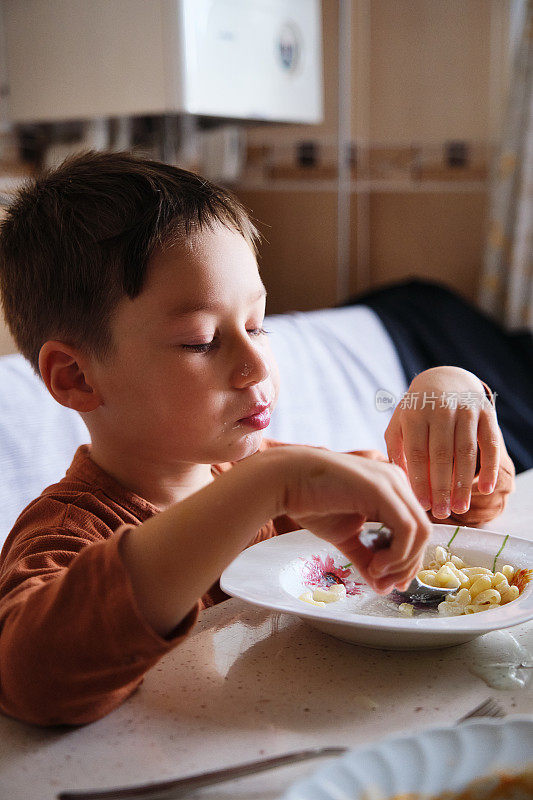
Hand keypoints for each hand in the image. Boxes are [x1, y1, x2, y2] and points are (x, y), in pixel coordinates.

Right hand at [282, 448, 431, 594]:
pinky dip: (396, 554)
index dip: (408, 561)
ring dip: (401, 562)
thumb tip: (382, 587)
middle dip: (407, 566)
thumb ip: (367, 557)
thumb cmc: (311, 502)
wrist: (285, 481)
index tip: (390, 583)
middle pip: (423, 532)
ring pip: (420, 531)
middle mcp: (397, 480)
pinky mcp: (381, 489)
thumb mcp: (346, 536)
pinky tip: (375, 566)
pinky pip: (406, 528)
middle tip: (385, 585)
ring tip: (376, 574)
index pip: (415, 528)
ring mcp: (391, 482)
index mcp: (391, 488)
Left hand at [384, 367, 500, 519]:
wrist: (445, 379)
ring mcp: (466, 410)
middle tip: (441, 514)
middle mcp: (440, 410)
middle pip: (441, 455)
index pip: (416, 453)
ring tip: (460, 508)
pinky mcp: (486, 413)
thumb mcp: (399, 423)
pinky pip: (490, 444)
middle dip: (441, 488)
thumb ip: (396, 450)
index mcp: (415, 413)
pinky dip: (489, 468)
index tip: (421, 505)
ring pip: (466, 452)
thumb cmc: (417, 410)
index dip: (420, 481)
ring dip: (463, 483)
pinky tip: (484, 489)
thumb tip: (400, 482)